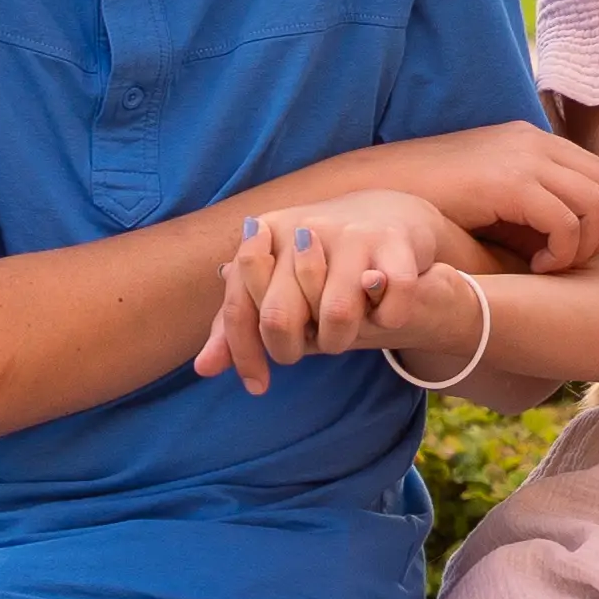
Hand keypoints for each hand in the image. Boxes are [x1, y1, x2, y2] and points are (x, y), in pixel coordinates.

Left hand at [197, 190, 469, 392]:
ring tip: (343, 333)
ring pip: (337, 316)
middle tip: (306, 349)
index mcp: (266, 233)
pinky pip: (389, 306)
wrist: (389, 214)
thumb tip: (204, 369)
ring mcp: (352, 234)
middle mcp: (304, 228)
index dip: (245, 355)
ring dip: (339, 340)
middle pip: (280, 317)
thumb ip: (239, 319)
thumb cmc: (322, 259)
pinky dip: (388, 321)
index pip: (241, 308)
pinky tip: (385, 316)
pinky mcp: (395, 244)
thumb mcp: (277, 280)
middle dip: (289, 350)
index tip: (257, 384)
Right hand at [354, 120, 598, 275]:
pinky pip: (566, 221)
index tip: (568, 250)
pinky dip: (562, 251)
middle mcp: (535, 141)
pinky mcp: (511, 182)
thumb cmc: (430, 201)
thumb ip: (528, 206)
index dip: (598, 219)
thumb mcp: (488, 195)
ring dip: (585, 244)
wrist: (379, 188)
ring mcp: (525, 158)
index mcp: (532, 140)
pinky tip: (536, 267)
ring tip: (550, 266)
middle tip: (566, 263)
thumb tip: (567, 243)